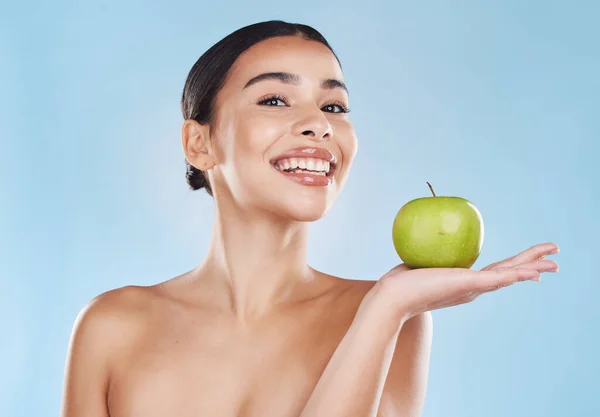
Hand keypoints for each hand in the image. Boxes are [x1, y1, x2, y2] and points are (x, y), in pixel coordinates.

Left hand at [374, 242, 559, 322]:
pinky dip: (520, 274)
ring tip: (555, 262)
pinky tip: (536, 272)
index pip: (493, 274)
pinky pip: (500, 277)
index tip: (526, 267)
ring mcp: (472, 288)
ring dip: (534, 268)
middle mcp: (472, 288)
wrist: (392, 298)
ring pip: (510, 275)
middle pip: (508, 274)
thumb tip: (421, 235)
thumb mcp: (417, 261)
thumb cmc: (399, 283)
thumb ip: (426, 252)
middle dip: (532, 267)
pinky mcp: (469, 284)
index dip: (512, 269)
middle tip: (555, 261)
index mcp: (463, 284)